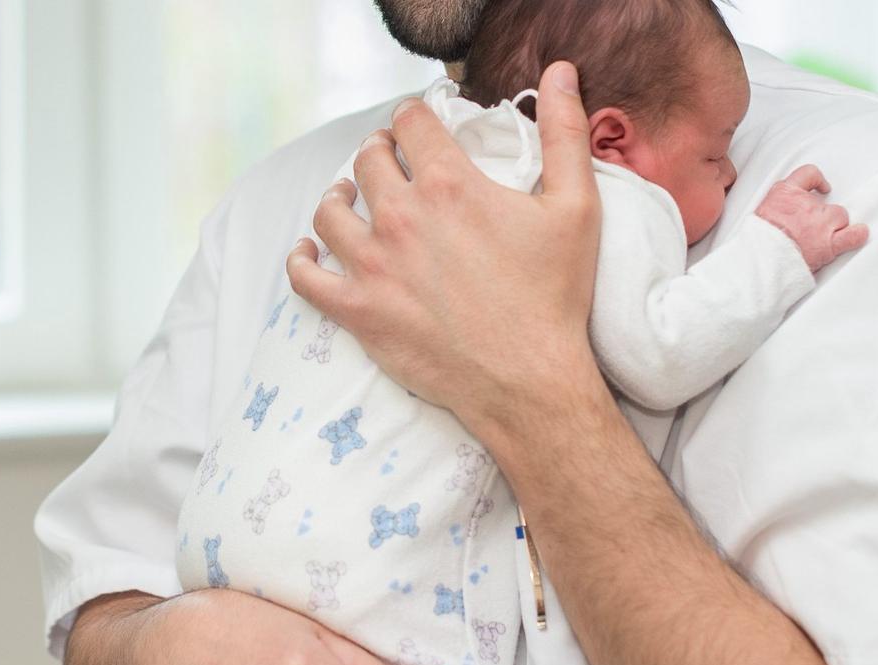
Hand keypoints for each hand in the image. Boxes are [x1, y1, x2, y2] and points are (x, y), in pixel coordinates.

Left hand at [286, 61, 603, 439]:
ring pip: (330, 209)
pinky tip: (310, 250)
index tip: (417, 128)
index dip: (414, 118)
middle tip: (389, 163)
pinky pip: (305, 275)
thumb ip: (564, 133)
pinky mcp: (357, 309)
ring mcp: (372, 264)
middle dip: (379, 153)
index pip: (412, 123)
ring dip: (340, 195)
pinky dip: (302, 258)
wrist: (527, 381)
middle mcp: (401, 215)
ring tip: (350, 197)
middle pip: (369, 160)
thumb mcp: (576, 207)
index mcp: (449, 184)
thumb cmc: (555, 298)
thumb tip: (561, 72)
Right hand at [754, 164, 869, 271]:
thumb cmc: (757, 241)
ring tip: (826, 237)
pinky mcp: (828, 244)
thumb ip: (776, 207)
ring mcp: (820, 225)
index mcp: (786, 194)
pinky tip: (860, 233)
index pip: (808, 174)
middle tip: (814, 228)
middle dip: (824, 215)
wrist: (761, 259)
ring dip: (835, 226)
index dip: (817, 181)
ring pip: (840, 217)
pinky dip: (857, 234)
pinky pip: (852, 236)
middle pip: (827, 203)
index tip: (822, 188)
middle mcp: (806, 206)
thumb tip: (781, 212)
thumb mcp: (759, 212)